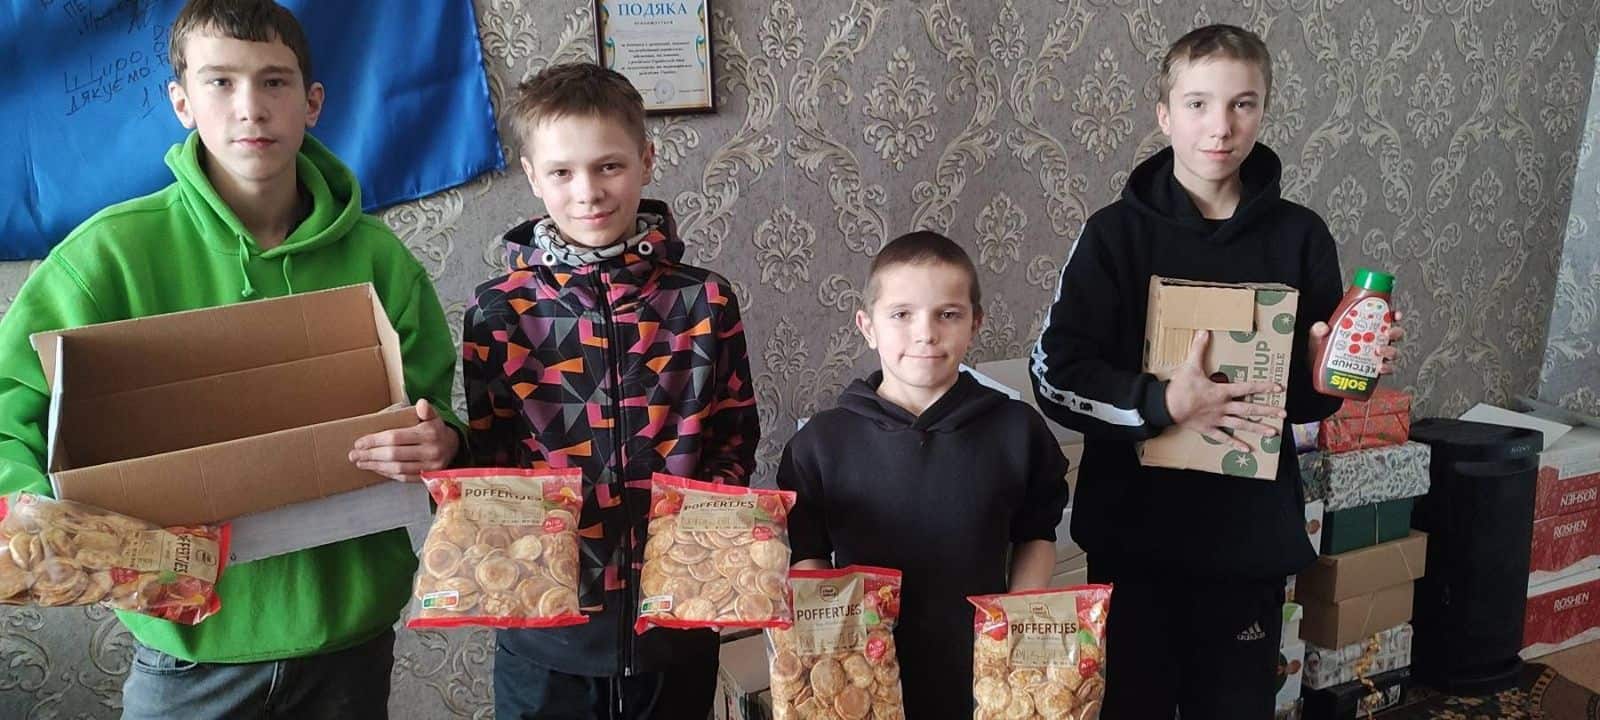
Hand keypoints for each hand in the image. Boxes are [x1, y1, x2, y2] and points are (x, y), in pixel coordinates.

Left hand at [348, 399, 459, 481]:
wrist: (454, 447)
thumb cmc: (436, 430)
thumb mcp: (434, 416)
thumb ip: (426, 410)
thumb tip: (421, 403)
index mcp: (429, 434)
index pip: (395, 438)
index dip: (375, 441)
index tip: (359, 442)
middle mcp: (430, 451)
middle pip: (393, 455)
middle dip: (370, 455)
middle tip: (354, 454)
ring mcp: (429, 466)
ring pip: (397, 468)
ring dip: (375, 466)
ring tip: (360, 462)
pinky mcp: (428, 477)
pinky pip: (404, 478)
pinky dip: (387, 474)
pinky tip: (376, 469)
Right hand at [1164, 330, 1284, 451]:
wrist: (1168, 408)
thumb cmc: (1180, 388)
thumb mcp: (1190, 366)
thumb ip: (1198, 349)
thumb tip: (1204, 331)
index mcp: (1222, 391)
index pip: (1247, 388)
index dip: (1263, 387)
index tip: (1278, 388)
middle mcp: (1224, 407)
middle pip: (1249, 409)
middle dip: (1268, 410)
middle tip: (1284, 414)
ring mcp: (1218, 419)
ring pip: (1241, 424)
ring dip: (1258, 428)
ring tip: (1273, 433)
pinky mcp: (1209, 429)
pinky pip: (1224, 438)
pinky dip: (1235, 444)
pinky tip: (1247, 449)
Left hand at [1309, 310, 1404, 374]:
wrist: (1318, 375)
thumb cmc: (1321, 353)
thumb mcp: (1318, 339)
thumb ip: (1318, 331)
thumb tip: (1322, 327)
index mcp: (1362, 329)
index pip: (1381, 318)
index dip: (1392, 314)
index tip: (1394, 313)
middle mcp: (1372, 341)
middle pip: (1392, 334)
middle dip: (1395, 332)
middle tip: (1388, 333)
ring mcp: (1374, 357)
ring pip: (1393, 351)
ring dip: (1390, 350)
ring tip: (1379, 350)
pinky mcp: (1373, 371)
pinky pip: (1387, 369)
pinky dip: (1387, 368)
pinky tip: (1380, 367)